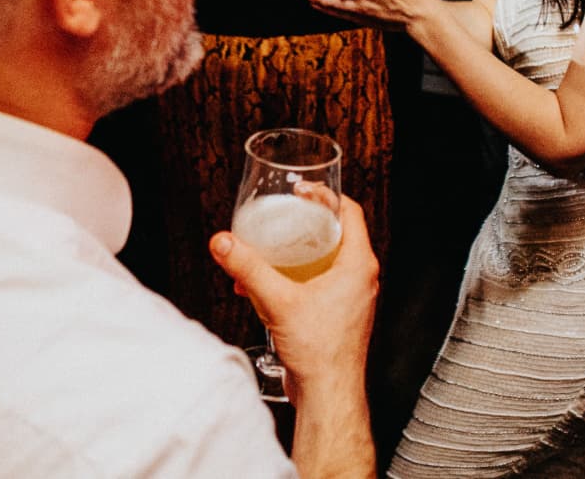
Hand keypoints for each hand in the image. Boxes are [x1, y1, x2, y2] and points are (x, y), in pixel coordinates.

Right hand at [209, 197, 378, 398]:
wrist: (328, 393)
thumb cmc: (321, 352)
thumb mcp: (277, 300)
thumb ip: (248, 268)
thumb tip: (224, 243)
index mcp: (358, 264)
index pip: (350, 212)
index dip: (326, 196)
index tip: (303, 191)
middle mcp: (360, 278)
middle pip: (334, 235)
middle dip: (303, 226)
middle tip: (281, 217)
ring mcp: (350, 297)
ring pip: (322, 262)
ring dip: (292, 257)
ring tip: (263, 256)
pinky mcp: (338, 315)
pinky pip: (316, 285)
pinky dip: (292, 280)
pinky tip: (262, 289)